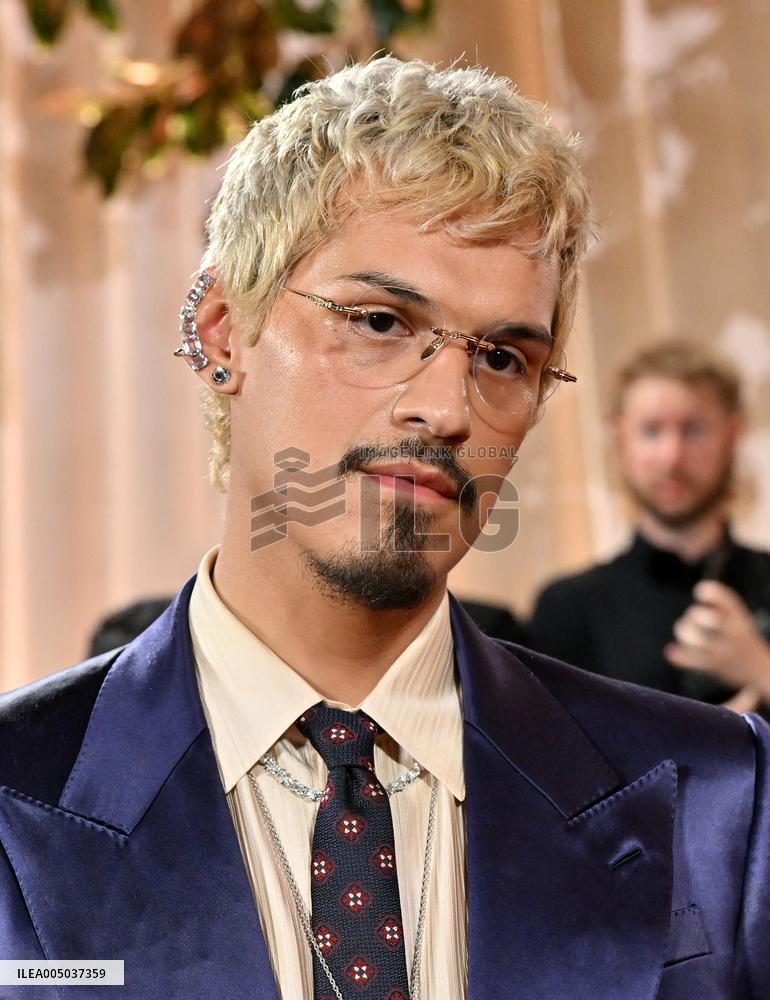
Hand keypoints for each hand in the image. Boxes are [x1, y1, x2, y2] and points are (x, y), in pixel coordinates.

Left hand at [665, 580, 769, 703]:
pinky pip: (690, 660)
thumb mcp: (738, 617)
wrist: (760, 671)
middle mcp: (733, 633)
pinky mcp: (712, 667)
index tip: (700, 592)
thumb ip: (720, 600)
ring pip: (694, 638)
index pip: (726, 599)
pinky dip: (678, 655)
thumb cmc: (741, 637)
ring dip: (684, 631)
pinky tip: (671, 651)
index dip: (708, 592)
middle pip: (707, 618)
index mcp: (740, 618)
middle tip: (693, 616)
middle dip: (695, 614)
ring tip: (686, 632)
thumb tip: (700, 589)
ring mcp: (723, 652)